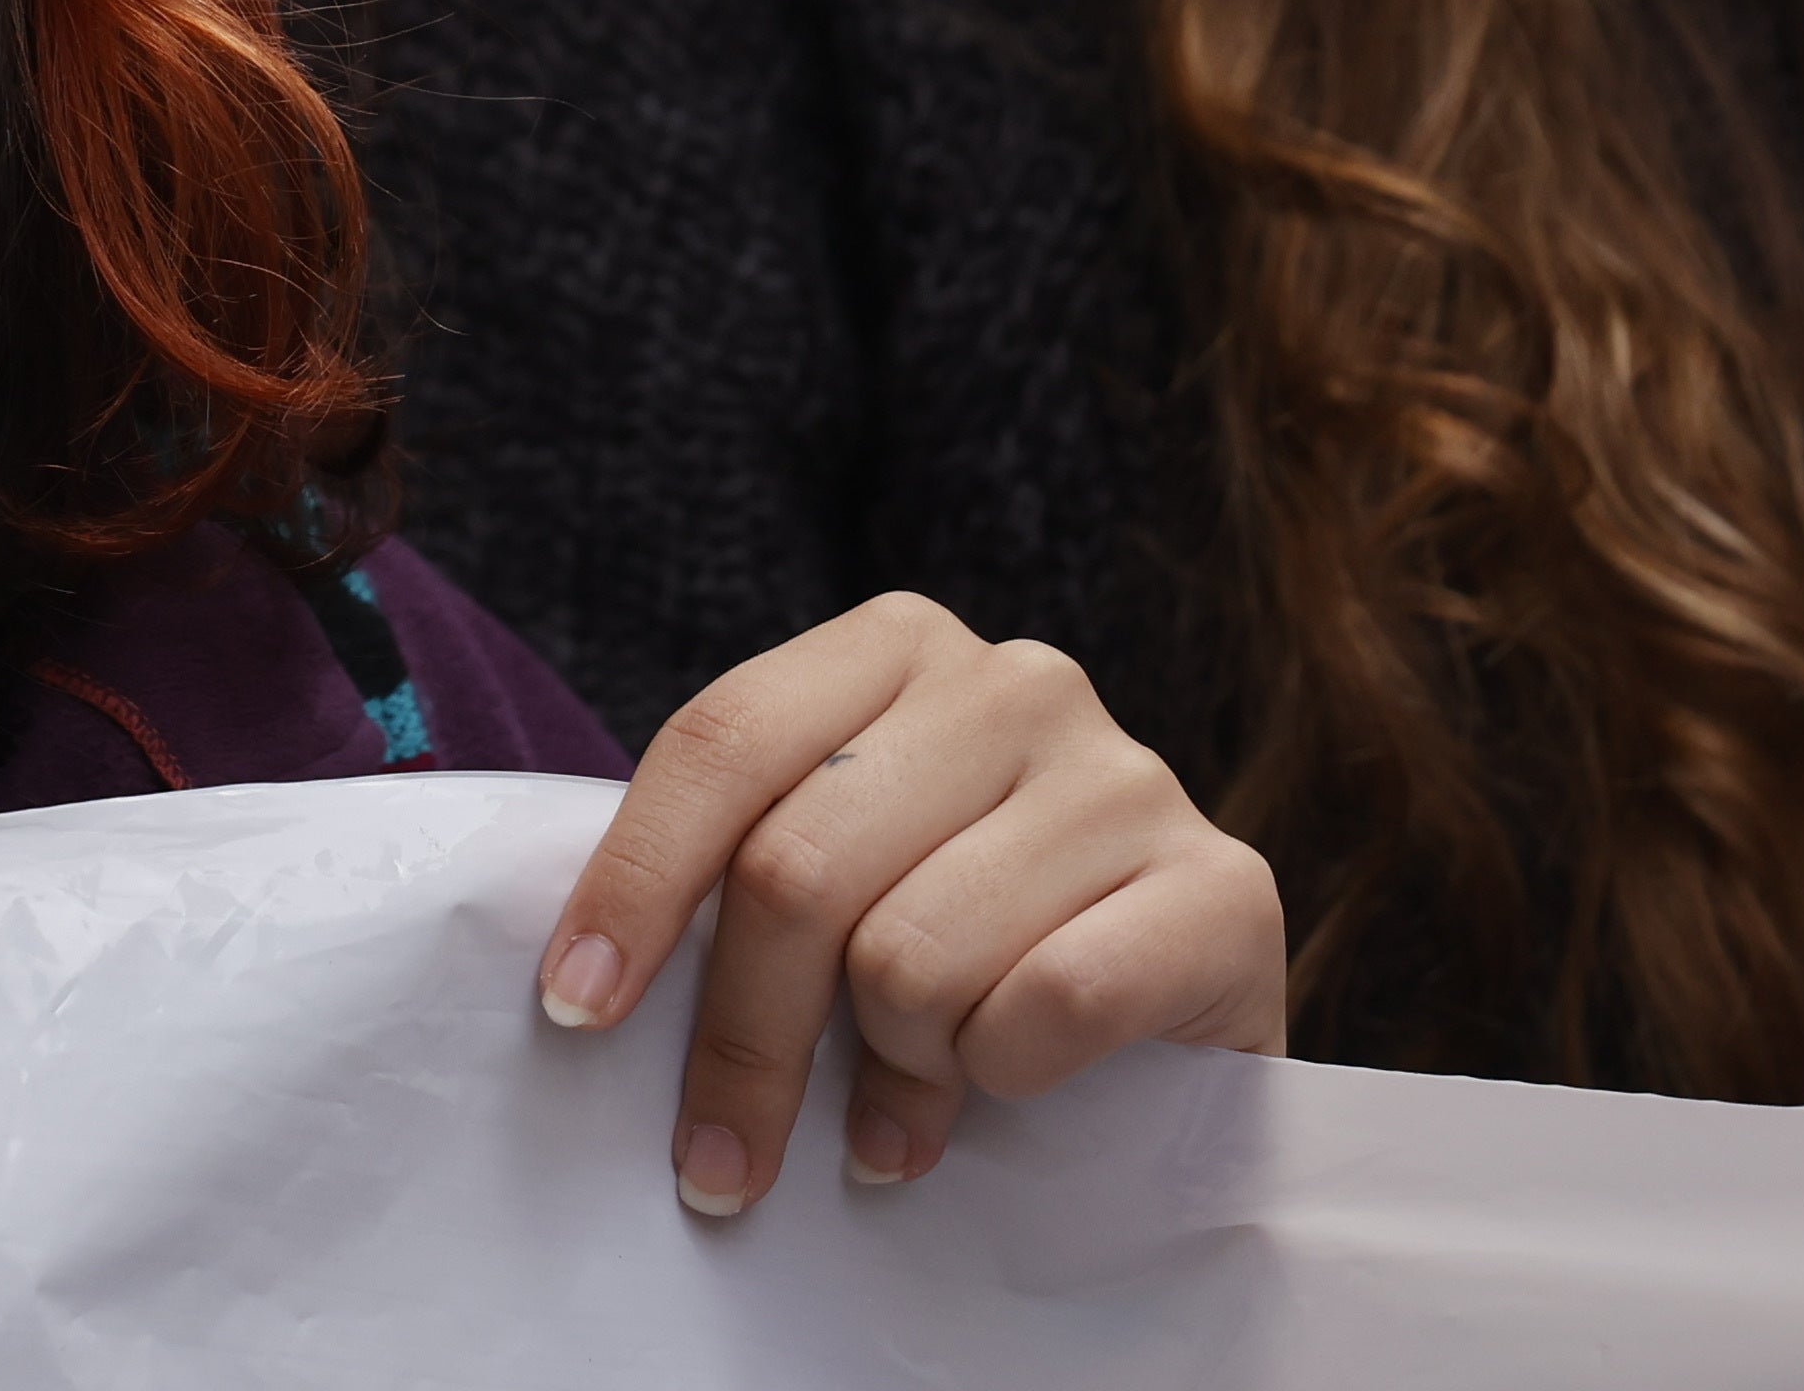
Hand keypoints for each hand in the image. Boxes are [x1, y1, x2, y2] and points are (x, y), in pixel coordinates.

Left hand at [531, 591, 1279, 1214]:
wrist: (1173, 1019)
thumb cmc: (964, 942)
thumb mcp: (839, 877)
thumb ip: (740, 880)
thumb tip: (589, 994)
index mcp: (897, 643)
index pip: (723, 743)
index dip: (632, 887)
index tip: (575, 1015)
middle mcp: (1017, 682)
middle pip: (798, 869)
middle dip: (743, 1042)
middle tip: (723, 1161)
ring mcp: (1130, 775)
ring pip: (912, 955)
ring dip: (892, 1066)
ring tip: (908, 1099)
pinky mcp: (1228, 888)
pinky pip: (1052, 1005)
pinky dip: (1003, 1076)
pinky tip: (1004, 1088)